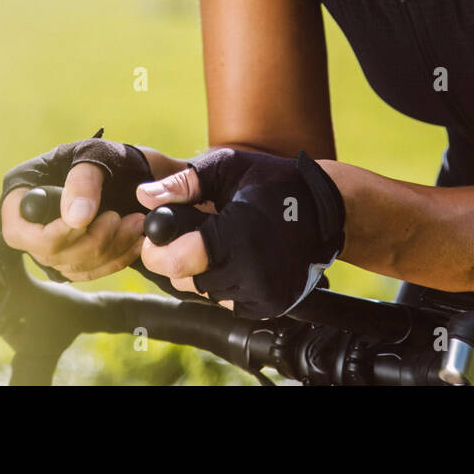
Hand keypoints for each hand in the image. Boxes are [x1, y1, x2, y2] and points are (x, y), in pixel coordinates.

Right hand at [0, 136, 187, 282]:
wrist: (123, 164)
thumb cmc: (100, 153)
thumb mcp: (91, 154)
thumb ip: (82, 182)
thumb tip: (77, 219)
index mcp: (21, 197)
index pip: (19, 232)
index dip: (52, 234)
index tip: (86, 223)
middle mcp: (30, 226)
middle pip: (51, 254)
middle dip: (94, 240)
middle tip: (124, 218)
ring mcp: (52, 245)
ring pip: (75, 265)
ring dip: (112, 249)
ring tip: (137, 224)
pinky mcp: (74, 257)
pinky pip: (91, 270)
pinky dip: (117, 259)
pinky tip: (136, 241)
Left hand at [137, 147, 345, 318]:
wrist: (327, 210)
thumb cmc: (275, 182)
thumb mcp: (229, 167)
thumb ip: (185, 182)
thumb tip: (145, 196)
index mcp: (239, 235)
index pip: (177, 262)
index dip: (157, 250)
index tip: (157, 234)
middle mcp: (253, 272)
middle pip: (186, 281)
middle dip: (179, 258)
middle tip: (195, 232)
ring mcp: (264, 293)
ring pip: (206, 293)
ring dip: (203, 270)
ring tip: (223, 240)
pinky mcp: (272, 305)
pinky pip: (228, 302)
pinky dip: (224, 281)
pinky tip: (239, 256)